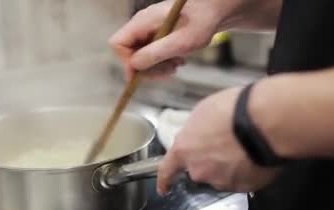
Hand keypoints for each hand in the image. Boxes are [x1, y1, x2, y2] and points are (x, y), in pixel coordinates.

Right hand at [109, 0, 224, 79]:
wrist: (215, 10)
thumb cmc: (202, 21)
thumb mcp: (181, 42)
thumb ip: (156, 53)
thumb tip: (134, 65)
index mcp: (143, 21)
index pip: (118, 43)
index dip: (126, 62)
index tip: (141, 75)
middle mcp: (142, 24)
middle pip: (129, 53)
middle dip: (146, 68)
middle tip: (167, 73)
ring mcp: (148, 29)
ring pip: (140, 55)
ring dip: (156, 67)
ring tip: (176, 66)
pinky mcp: (156, 34)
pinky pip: (150, 52)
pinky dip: (162, 61)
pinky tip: (177, 61)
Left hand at [157, 86, 279, 194]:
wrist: (266, 122)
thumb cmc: (232, 110)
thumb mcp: (204, 112)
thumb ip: (196, 131)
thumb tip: (200, 136)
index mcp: (184, 151)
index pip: (167, 170)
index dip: (165, 180)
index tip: (163, 188)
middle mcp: (200, 171)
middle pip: (201, 170)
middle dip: (210, 162)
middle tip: (226, 145)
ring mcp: (223, 181)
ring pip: (223, 176)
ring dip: (230, 166)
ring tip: (246, 147)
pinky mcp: (245, 187)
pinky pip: (244, 180)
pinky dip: (248, 171)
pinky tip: (257, 156)